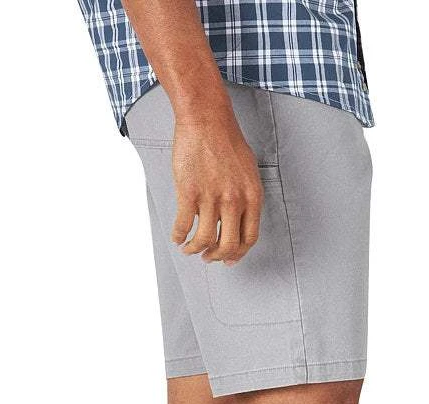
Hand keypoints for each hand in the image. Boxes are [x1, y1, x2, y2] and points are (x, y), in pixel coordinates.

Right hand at [170, 110, 263, 264]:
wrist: (206, 119)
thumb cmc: (227, 141)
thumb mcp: (248, 172)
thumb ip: (245, 198)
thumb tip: (236, 221)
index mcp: (252, 196)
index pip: (249, 238)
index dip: (238, 254)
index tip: (228, 259)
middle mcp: (234, 201)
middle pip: (228, 245)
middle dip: (217, 257)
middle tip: (208, 257)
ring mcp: (211, 198)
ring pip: (204, 240)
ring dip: (195, 250)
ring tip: (189, 249)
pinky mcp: (189, 193)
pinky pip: (184, 225)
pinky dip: (179, 236)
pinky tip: (177, 237)